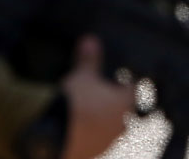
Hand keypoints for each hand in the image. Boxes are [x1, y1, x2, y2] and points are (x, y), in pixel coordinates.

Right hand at [61, 36, 134, 158]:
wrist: (53, 134)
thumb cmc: (73, 102)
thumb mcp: (82, 76)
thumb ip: (89, 59)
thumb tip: (90, 40)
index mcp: (125, 103)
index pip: (135, 89)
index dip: (129, 82)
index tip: (126, 78)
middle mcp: (122, 124)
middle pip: (126, 111)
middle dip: (117, 103)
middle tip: (105, 95)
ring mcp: (108, 141)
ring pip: (112, 128)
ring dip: (105, 121)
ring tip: (90, 113)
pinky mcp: (93, 153)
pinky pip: (97, 142)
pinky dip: (91, 135)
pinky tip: (80, 130)